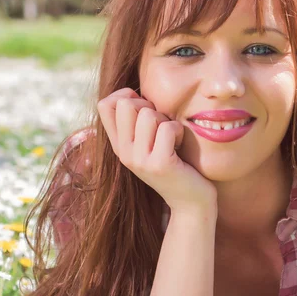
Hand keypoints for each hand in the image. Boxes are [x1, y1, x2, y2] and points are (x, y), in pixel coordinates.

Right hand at [97, 88, 216, 210]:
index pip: (104, 104)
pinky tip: (179, 146)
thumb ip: (138, 122)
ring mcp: (139, 160)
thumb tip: (130, 92)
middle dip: (150, 107)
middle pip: (125, 104)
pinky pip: (167, 128)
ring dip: (166, 120)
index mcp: (119, 145)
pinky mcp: (159, 164)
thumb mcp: (151, 142)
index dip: (127, 96)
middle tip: (162, 127)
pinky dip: (178, 131)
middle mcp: (124, 153)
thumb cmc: (178, 166)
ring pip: (147, 114)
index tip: (146, 109)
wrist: (191, 203)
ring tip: (171, 139)